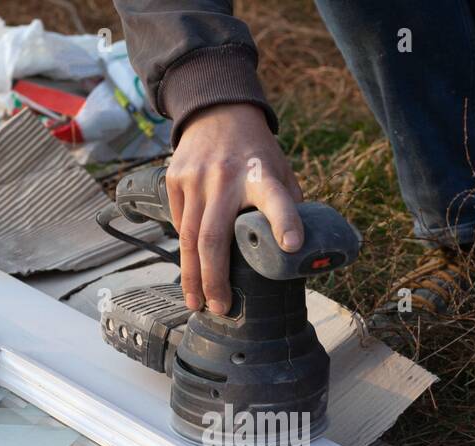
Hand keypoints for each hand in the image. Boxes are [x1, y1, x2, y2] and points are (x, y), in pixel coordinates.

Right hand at [166, 103, 303, 313]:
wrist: (217, 109)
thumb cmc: (256, 151)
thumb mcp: (281, 170)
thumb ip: (287, 205)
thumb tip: (300, 253)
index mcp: (262, 174)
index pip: (277, 199)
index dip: (285, 222)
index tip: (293, 246)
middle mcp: (226, 177)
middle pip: (214, 238)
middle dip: (216, 279)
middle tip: (221, 307)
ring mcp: (196, 178)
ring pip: (188, 238)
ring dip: (192, 277)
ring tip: (197, 303)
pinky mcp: (175, 179)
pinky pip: (179, 224)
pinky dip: (185, 252)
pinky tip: (190, 271)